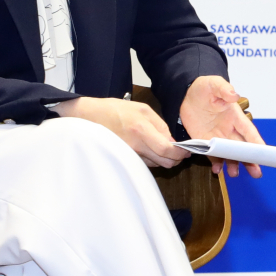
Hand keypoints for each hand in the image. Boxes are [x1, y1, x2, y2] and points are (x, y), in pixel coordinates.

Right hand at [52, 96, 189, 167]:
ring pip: (156, 165)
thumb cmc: (114, 110)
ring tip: (160, 147)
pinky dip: (151, 159)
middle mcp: (135, 147)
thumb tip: (173, 141)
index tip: (187, 151)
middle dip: (175, 159)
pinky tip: (147, 149)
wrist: (88, 117)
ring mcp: (129, 156)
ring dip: (163, 159)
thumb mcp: (142, 109)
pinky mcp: (124, 160)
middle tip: (178, 151)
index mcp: (141, 131)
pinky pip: (145, 165)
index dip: (181, 153)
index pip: (168, 150)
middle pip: (165, 163)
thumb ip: (160, 125)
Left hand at [180, 75, 264, 178]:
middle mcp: (229, 129)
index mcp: (235, 116)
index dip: (256, 142)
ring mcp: (218, 137)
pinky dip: (216, 163)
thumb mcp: (213, 84)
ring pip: (230, 154)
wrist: (185, 95)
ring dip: (233, 164)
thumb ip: (223, 89)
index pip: (248, 131)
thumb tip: (234, 94)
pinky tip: (217, 169)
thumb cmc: (203, 88)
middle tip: (256, 172)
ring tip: (234, 174)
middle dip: (250, 160)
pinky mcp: (205, 142)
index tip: (264, 153)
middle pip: (243, 147)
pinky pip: (213, 155)